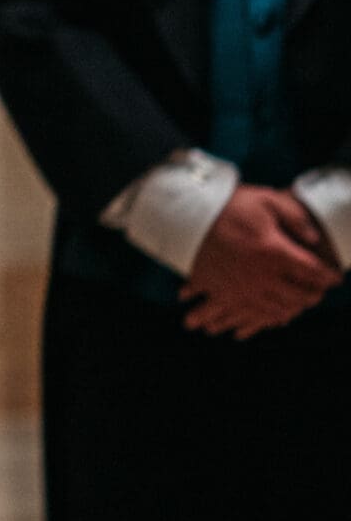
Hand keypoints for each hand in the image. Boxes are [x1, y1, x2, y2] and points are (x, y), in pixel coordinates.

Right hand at [181, 185, 340, 338]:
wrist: (185, 215)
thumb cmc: (227, 206)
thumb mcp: (267, 200)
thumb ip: (296, 218)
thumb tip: (315, 239)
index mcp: (275, 252)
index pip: (313, 272)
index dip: (329, 276)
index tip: (336, 277)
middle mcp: (261, 275)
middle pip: (299, 296)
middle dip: (313, 296)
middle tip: (319, 293)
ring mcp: (241, 287)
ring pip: (277, 310)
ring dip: (292, 310)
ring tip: (298, 306)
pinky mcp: (222, 293)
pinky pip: (247, 314)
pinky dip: (261, 320)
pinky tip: (271, 317)